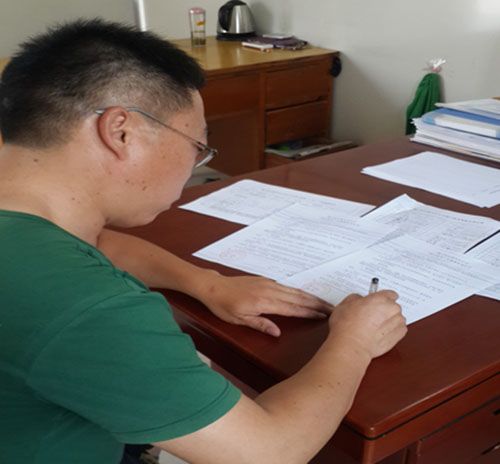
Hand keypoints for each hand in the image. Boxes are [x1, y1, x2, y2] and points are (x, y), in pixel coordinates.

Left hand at [198, 273, 332, 336]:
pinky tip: (306, 296)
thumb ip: (260, 325)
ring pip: (294, 291)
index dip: (308, 313)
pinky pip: (287, 287)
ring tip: (324, 303)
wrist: (213, 286)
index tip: (323, 316)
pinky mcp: (266, 280)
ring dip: (311, 297)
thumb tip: (277, 333)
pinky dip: (300, 292)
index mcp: (264, 303)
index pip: (292, 309)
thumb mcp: (239, 320)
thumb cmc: (224, 306)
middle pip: (298, 298)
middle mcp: (269, 291)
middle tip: (333, 309)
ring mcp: (268, 284)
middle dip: (316, 304)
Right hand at [328, 290, 406, 358]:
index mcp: (380, 298)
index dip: (383, 298)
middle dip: (385, 310)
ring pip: (397, 318)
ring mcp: (396, 323)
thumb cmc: (347, 326)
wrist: (351, 346)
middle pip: (393, 306)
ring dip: (389, 320)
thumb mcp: (345, 304)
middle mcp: (391, 309)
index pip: (390, 294)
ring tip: (375, 326)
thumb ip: (357, 298)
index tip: (379, 301)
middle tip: (372, 315)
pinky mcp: (398, 336)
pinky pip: (399, 329)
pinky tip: (380, 332)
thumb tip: (359, 300)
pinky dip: (392, 330)